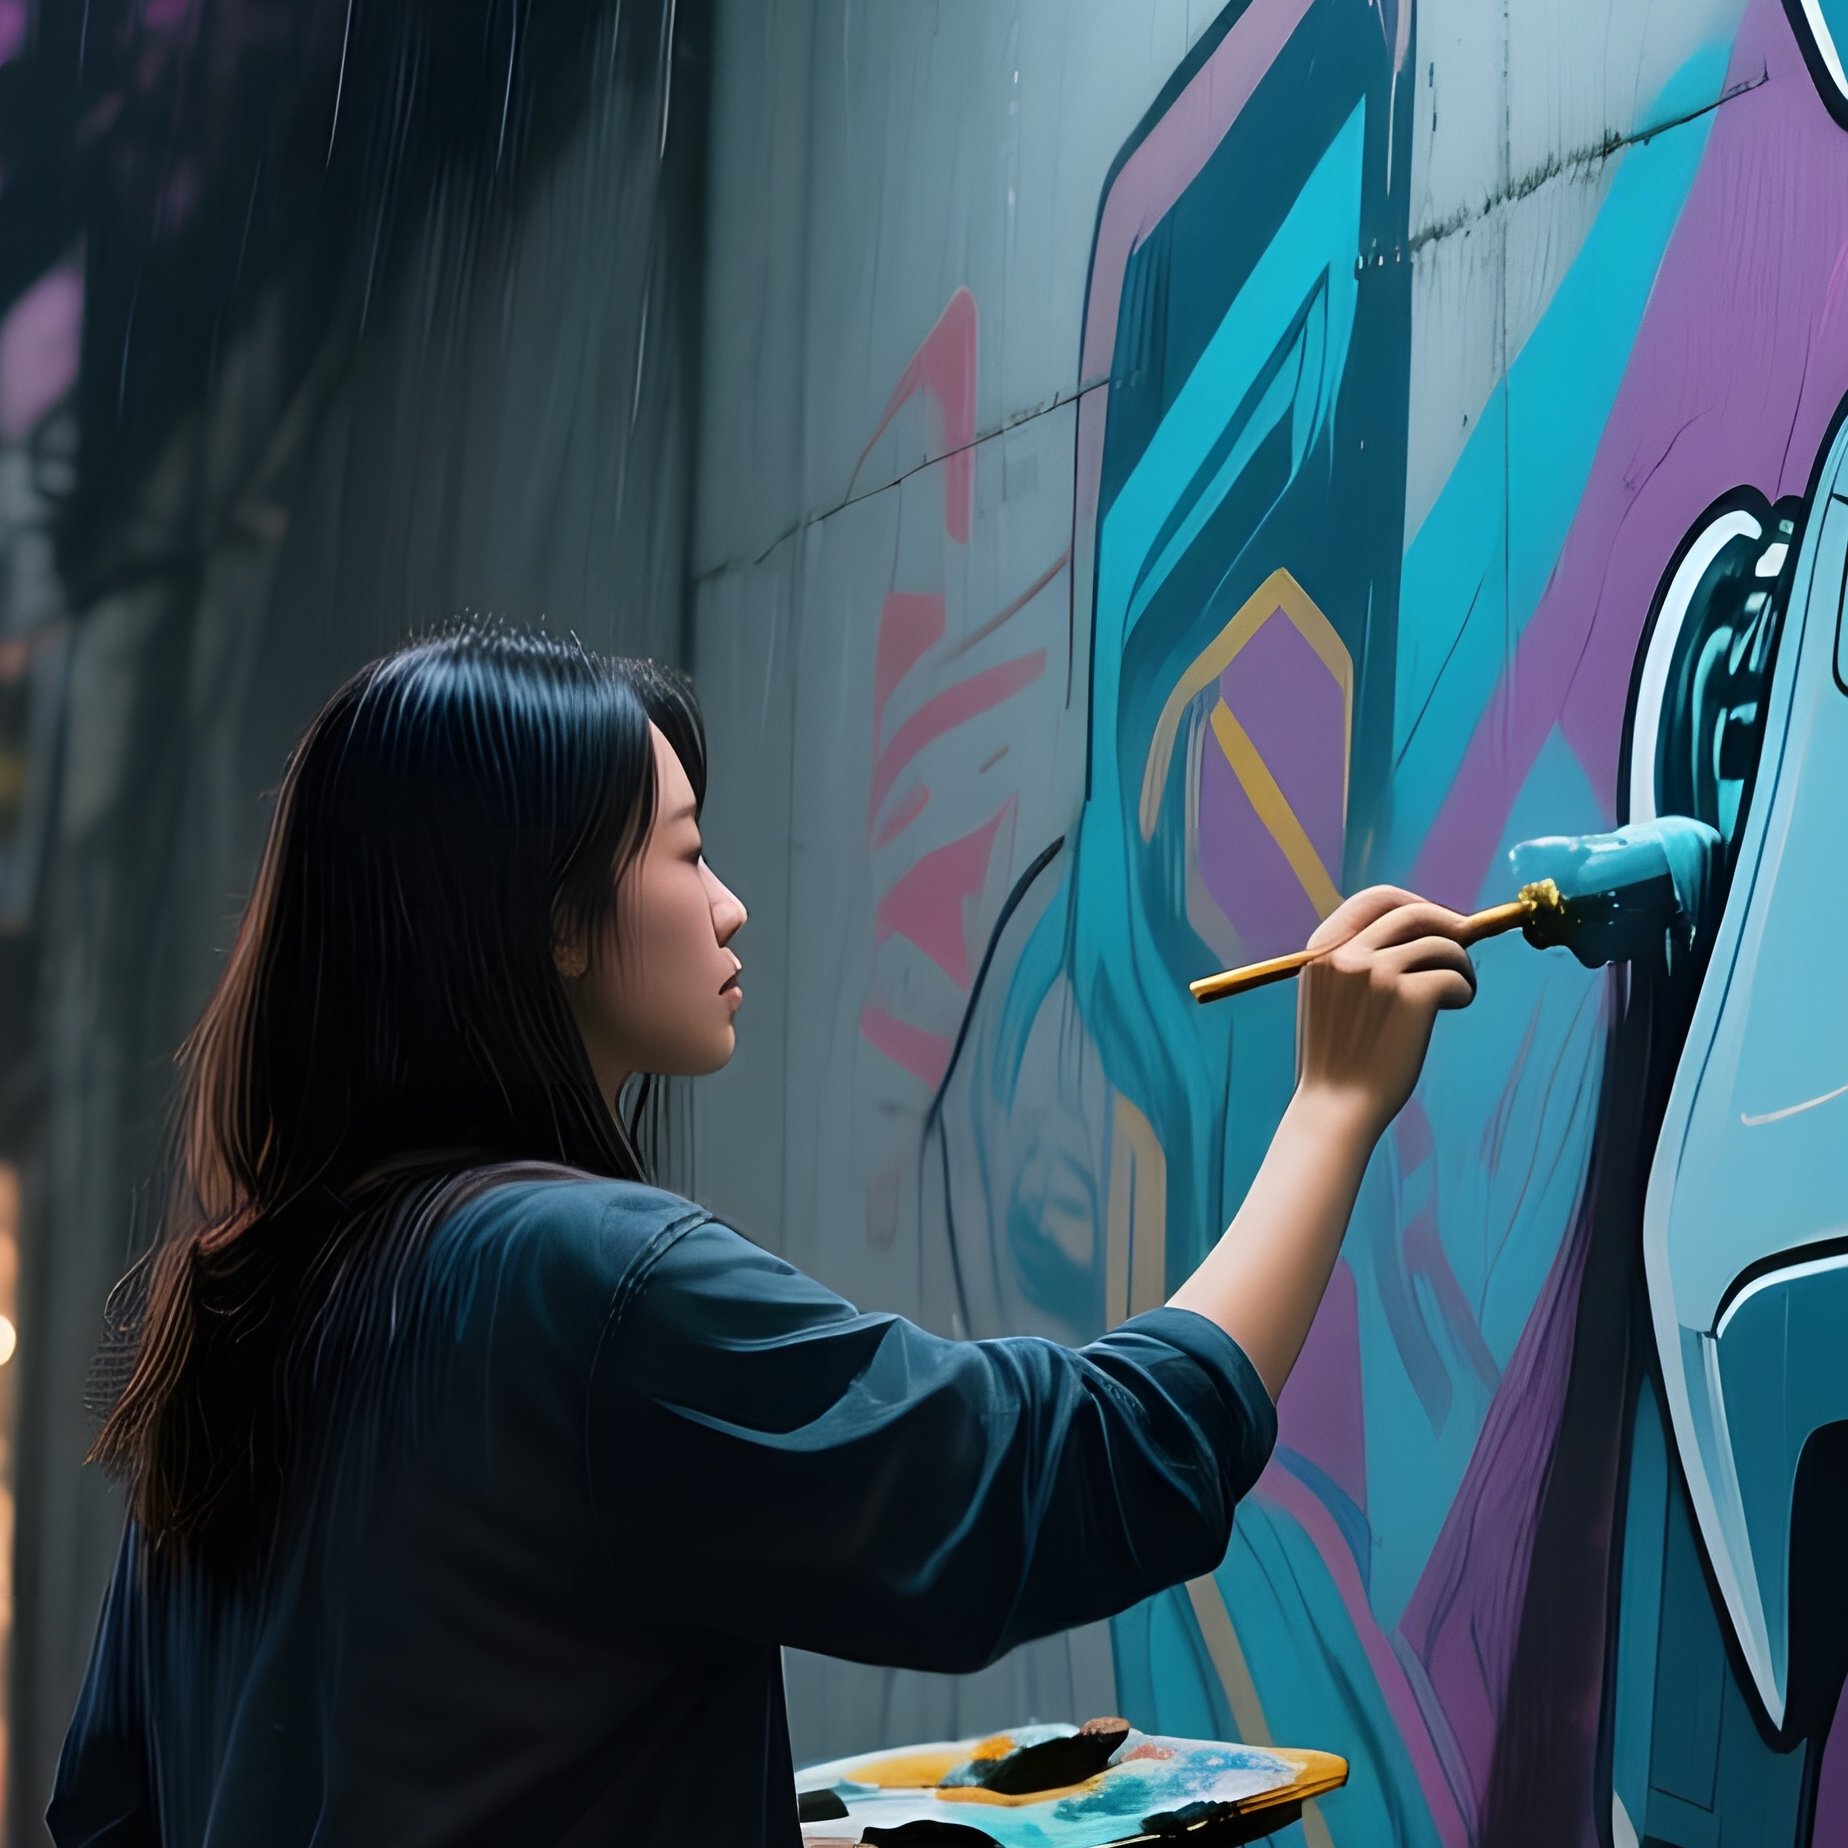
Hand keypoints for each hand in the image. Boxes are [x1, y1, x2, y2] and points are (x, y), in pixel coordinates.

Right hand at [1293, 885, 1476, 1142]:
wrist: (1335, 1108)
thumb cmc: (1338, 1058)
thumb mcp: (1328, 996)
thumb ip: (1357, 960)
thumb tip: (1422, 927)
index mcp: (1322, 951)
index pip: (1374, 899)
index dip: (1412, 903)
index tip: (1434, 919)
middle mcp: (1346, 955)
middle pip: (1414, 912)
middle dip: (1448, 923)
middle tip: (1465, 942)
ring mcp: (1377, 974)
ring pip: (1442, 944)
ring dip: (1461, 963)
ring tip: (1460, 988)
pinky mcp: (1410, 997)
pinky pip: (1453, 976)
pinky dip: (1464, 988)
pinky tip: (1458, 1003)